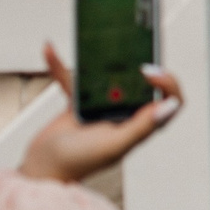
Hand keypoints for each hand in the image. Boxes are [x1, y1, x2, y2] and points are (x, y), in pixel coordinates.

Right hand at [24, 44, 180, 182]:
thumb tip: (169, 106)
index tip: (150, 72)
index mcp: (140, 125)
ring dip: (104, 60)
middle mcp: (126, 114)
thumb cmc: (77, 163)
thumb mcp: (114, 145)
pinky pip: (74, 79)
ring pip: (111, 76)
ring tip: (103, 39)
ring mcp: (103, 106)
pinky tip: (49, 50)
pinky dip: (61, 66)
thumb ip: (141, 127)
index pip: (169, 101)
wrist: (40, 169)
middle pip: (143, 83)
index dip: (167, 84)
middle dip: (142, 63)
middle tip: (136, 46)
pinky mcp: (80, 102)